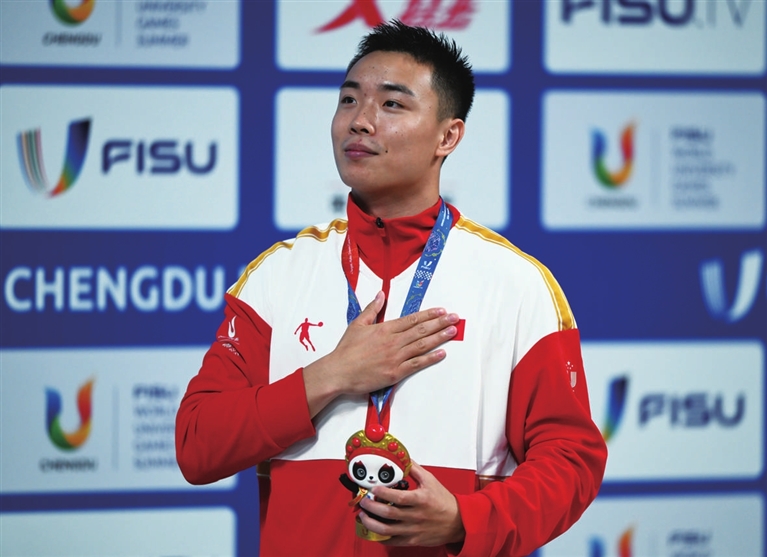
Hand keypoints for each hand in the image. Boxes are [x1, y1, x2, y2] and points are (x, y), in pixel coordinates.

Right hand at [304, 292, 458, 416]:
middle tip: (455, 318)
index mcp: (385, 329)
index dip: (429, 314)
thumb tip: (381, 294)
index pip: (412, 319)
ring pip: (422, 345)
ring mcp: (395, 357)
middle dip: (440, 323)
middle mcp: (393, 341)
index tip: (441, 310)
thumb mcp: (358, 324)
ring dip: (439, 337)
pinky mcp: (395, 372)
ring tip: (452, 331)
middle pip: (421, 330)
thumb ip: (372, 309)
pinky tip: (441, 353)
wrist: (339, 372)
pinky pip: (416, 364)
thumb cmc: (347, 350)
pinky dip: (430, 358)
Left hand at [357, 462, 465, 546]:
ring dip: (371, 523)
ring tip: (363, 516)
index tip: (373, 489)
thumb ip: (414, 469)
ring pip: (387, 530)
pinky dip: (380, 536)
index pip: (398, 497)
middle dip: (371, 507)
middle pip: (388, 513)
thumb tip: (402, 458)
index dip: (382, 493)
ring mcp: (413, 530)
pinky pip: (393, 541)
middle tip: (363, 501)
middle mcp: (416, 516)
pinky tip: (374, 529)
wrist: (457, 522)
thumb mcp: (430, 480)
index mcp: (420, 500)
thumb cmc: (444, 501)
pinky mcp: (412, 540)